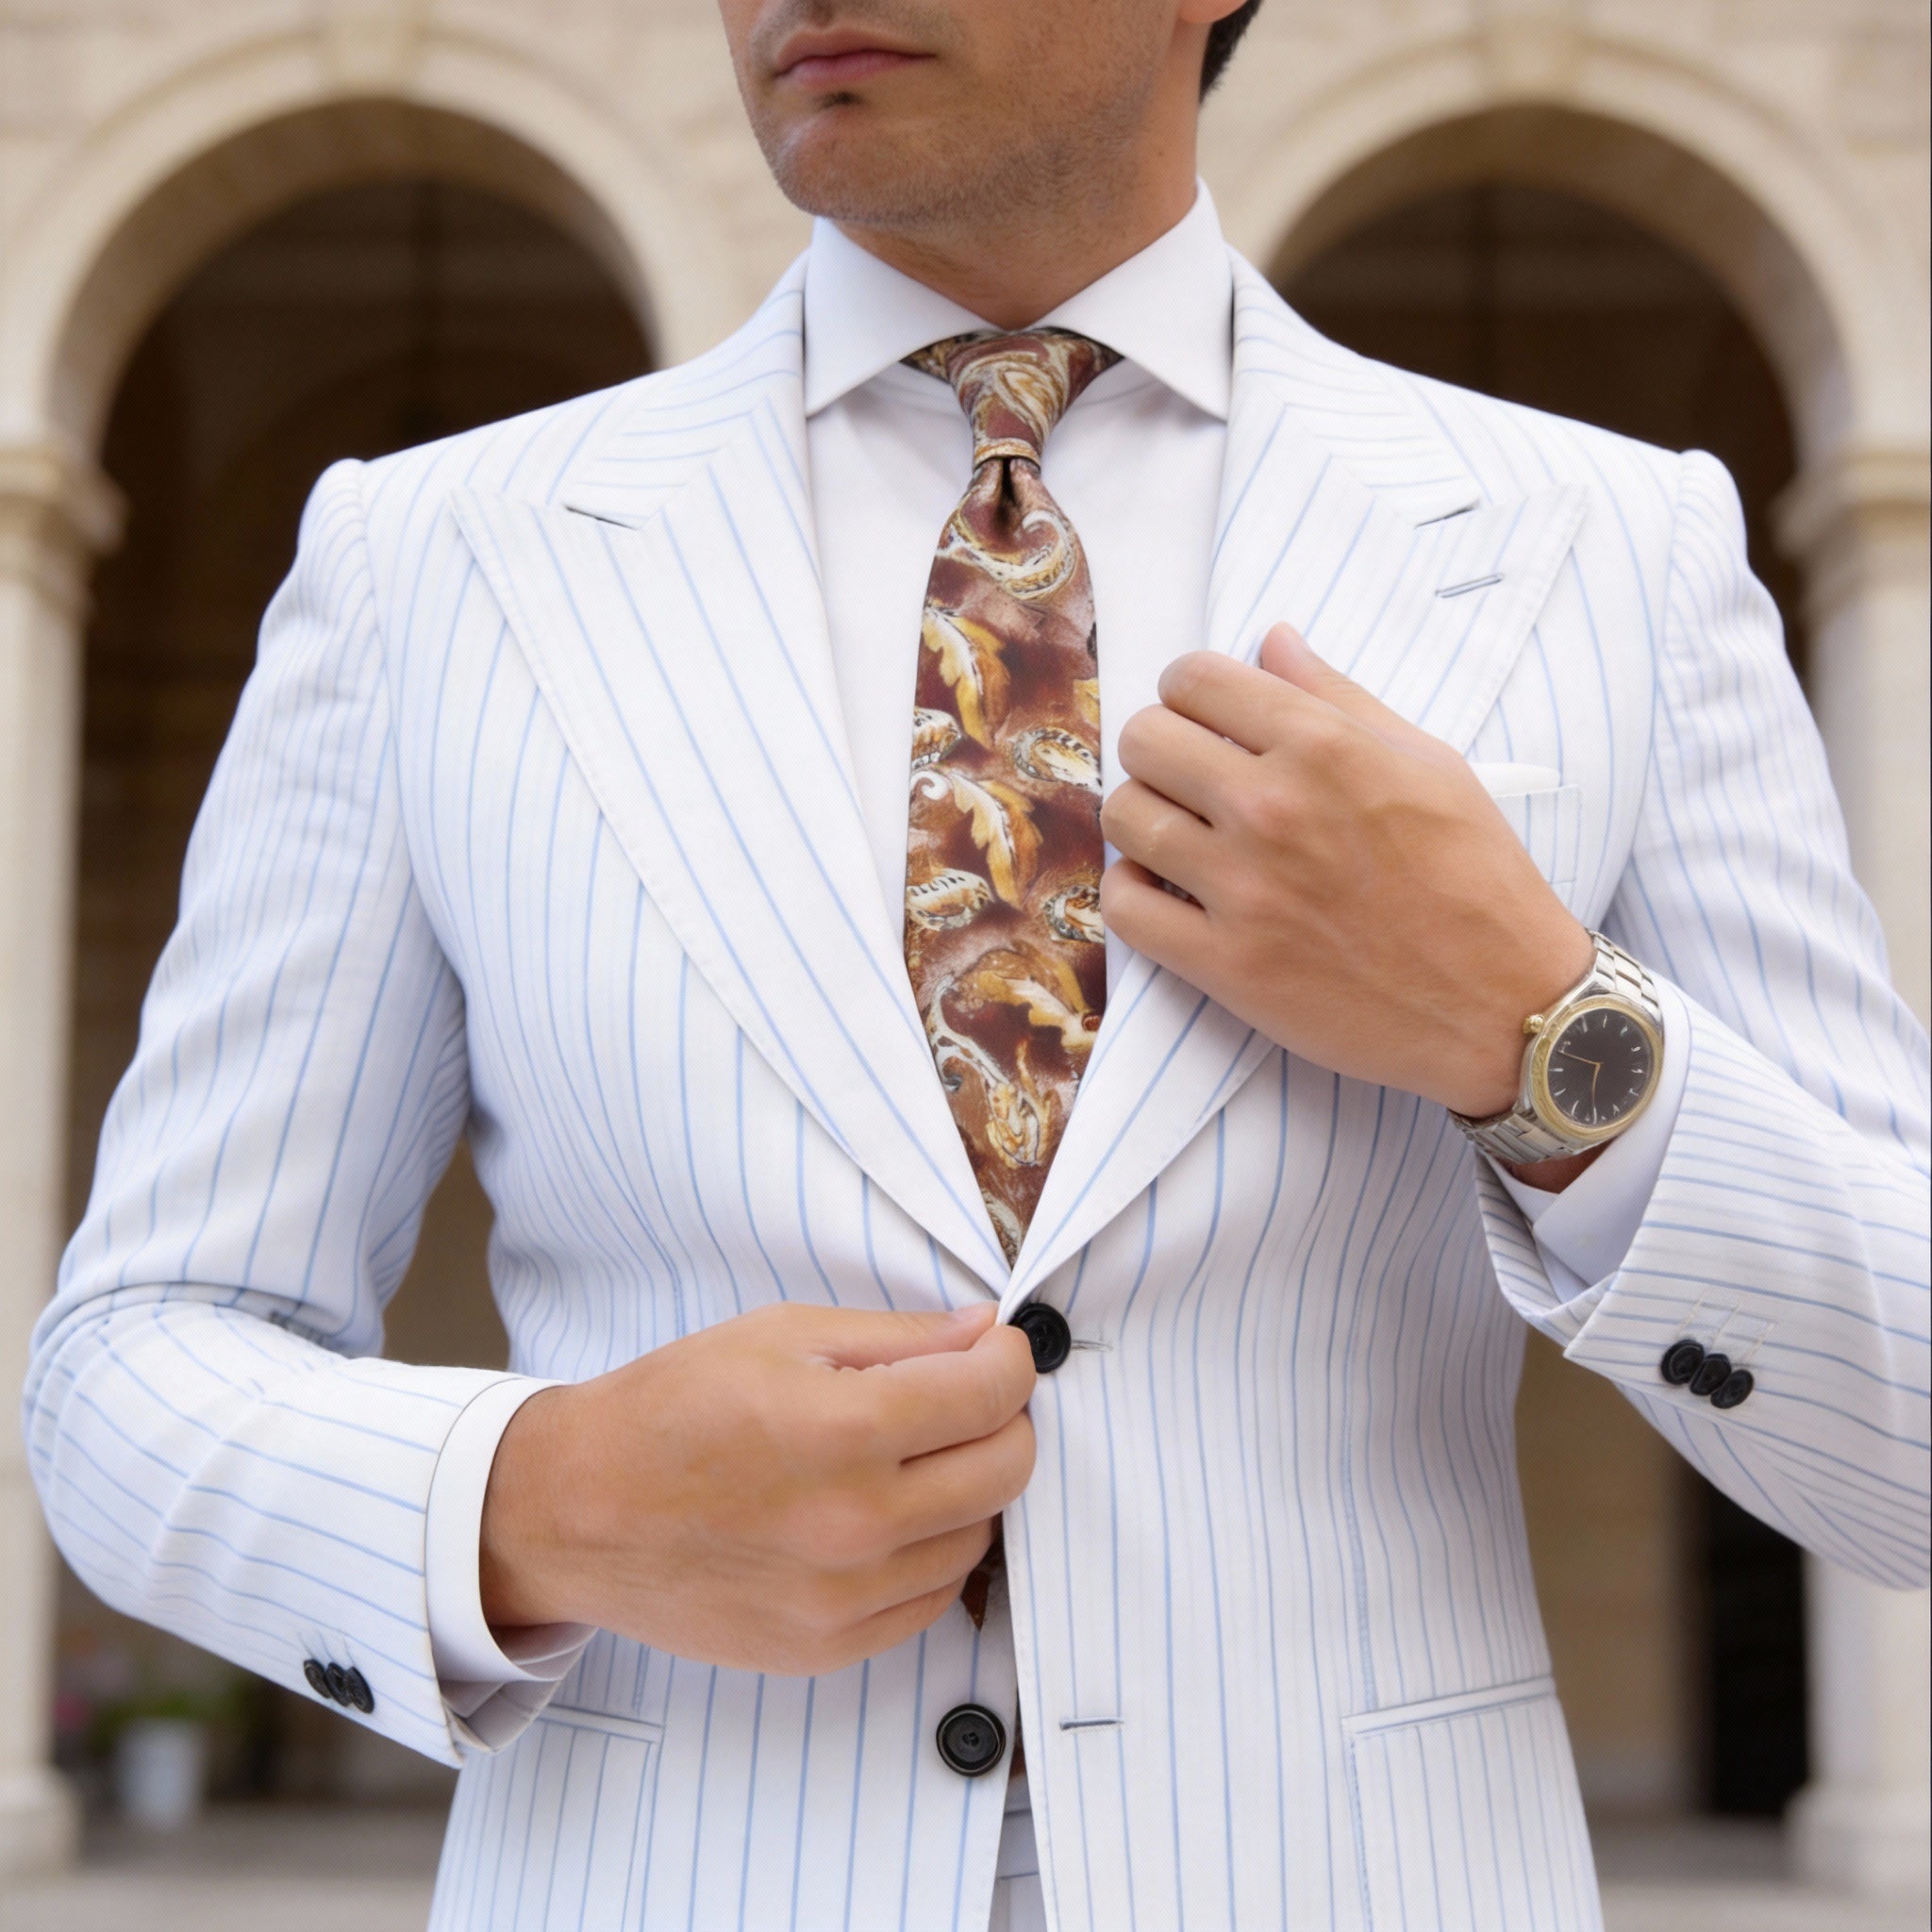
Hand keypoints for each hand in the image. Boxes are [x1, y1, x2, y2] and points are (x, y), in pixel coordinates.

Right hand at [479, 1302, 1035, 1674]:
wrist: (579, 1511)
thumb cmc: (673, 1407)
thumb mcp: (782, 1335)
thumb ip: (899, 1337)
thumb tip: (987, 1334)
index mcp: (843, 1429)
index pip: (990, 1394)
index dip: (1008, 1360)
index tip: (996, 1350)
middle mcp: (854, 1523)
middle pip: (1005, 1469)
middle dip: (1001, 1420)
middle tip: (964, 1398)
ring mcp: (844, 1598)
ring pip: (976, 1536)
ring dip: (966, 1488)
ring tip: (910, 1456)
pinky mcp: (828, 1648)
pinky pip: (932, 1599)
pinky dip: (930, 1551)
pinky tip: (886, 1514)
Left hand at [1100, 624, 1593, 1123]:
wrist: (1507, 1005)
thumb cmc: (1478, 879)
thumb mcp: (1430, 764)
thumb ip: (1339, 697)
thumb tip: (1271, 640)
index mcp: (1324, 746)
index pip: (1193, 679)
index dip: (1189, 692)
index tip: (1205, 720)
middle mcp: (1273, 808)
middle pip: (1143, 739)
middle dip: (1159, 749)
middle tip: (1188, 779)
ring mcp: (1244, 889)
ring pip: (1125, 818)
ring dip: (1143, 819)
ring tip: (1179, 836)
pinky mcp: (1227, 964)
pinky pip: (1126, 908)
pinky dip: (1133, 894)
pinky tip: (1167, 892)